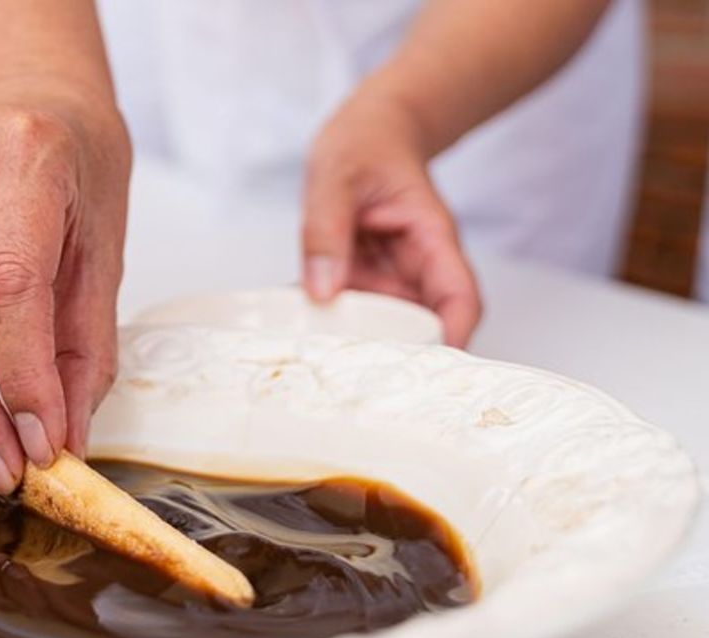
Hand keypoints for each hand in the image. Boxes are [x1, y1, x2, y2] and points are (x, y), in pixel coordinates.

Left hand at [301, 92, 481, 346]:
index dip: (452, 337)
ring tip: (320, 371)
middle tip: (357, 388)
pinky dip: (326, 327)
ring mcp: (389, 280)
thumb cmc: (365, 145)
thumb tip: (322, 293)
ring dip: (357, 349)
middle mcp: (416, 268)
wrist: (368, 132)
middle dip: (398, 359)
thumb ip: (326, 232)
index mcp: (431, 239)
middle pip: (424, 328)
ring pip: (385, 329)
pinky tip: (295, 335)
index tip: (429, 368)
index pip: (459, 299)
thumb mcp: (336, 179)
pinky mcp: (363, 284)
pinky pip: (349, 315)